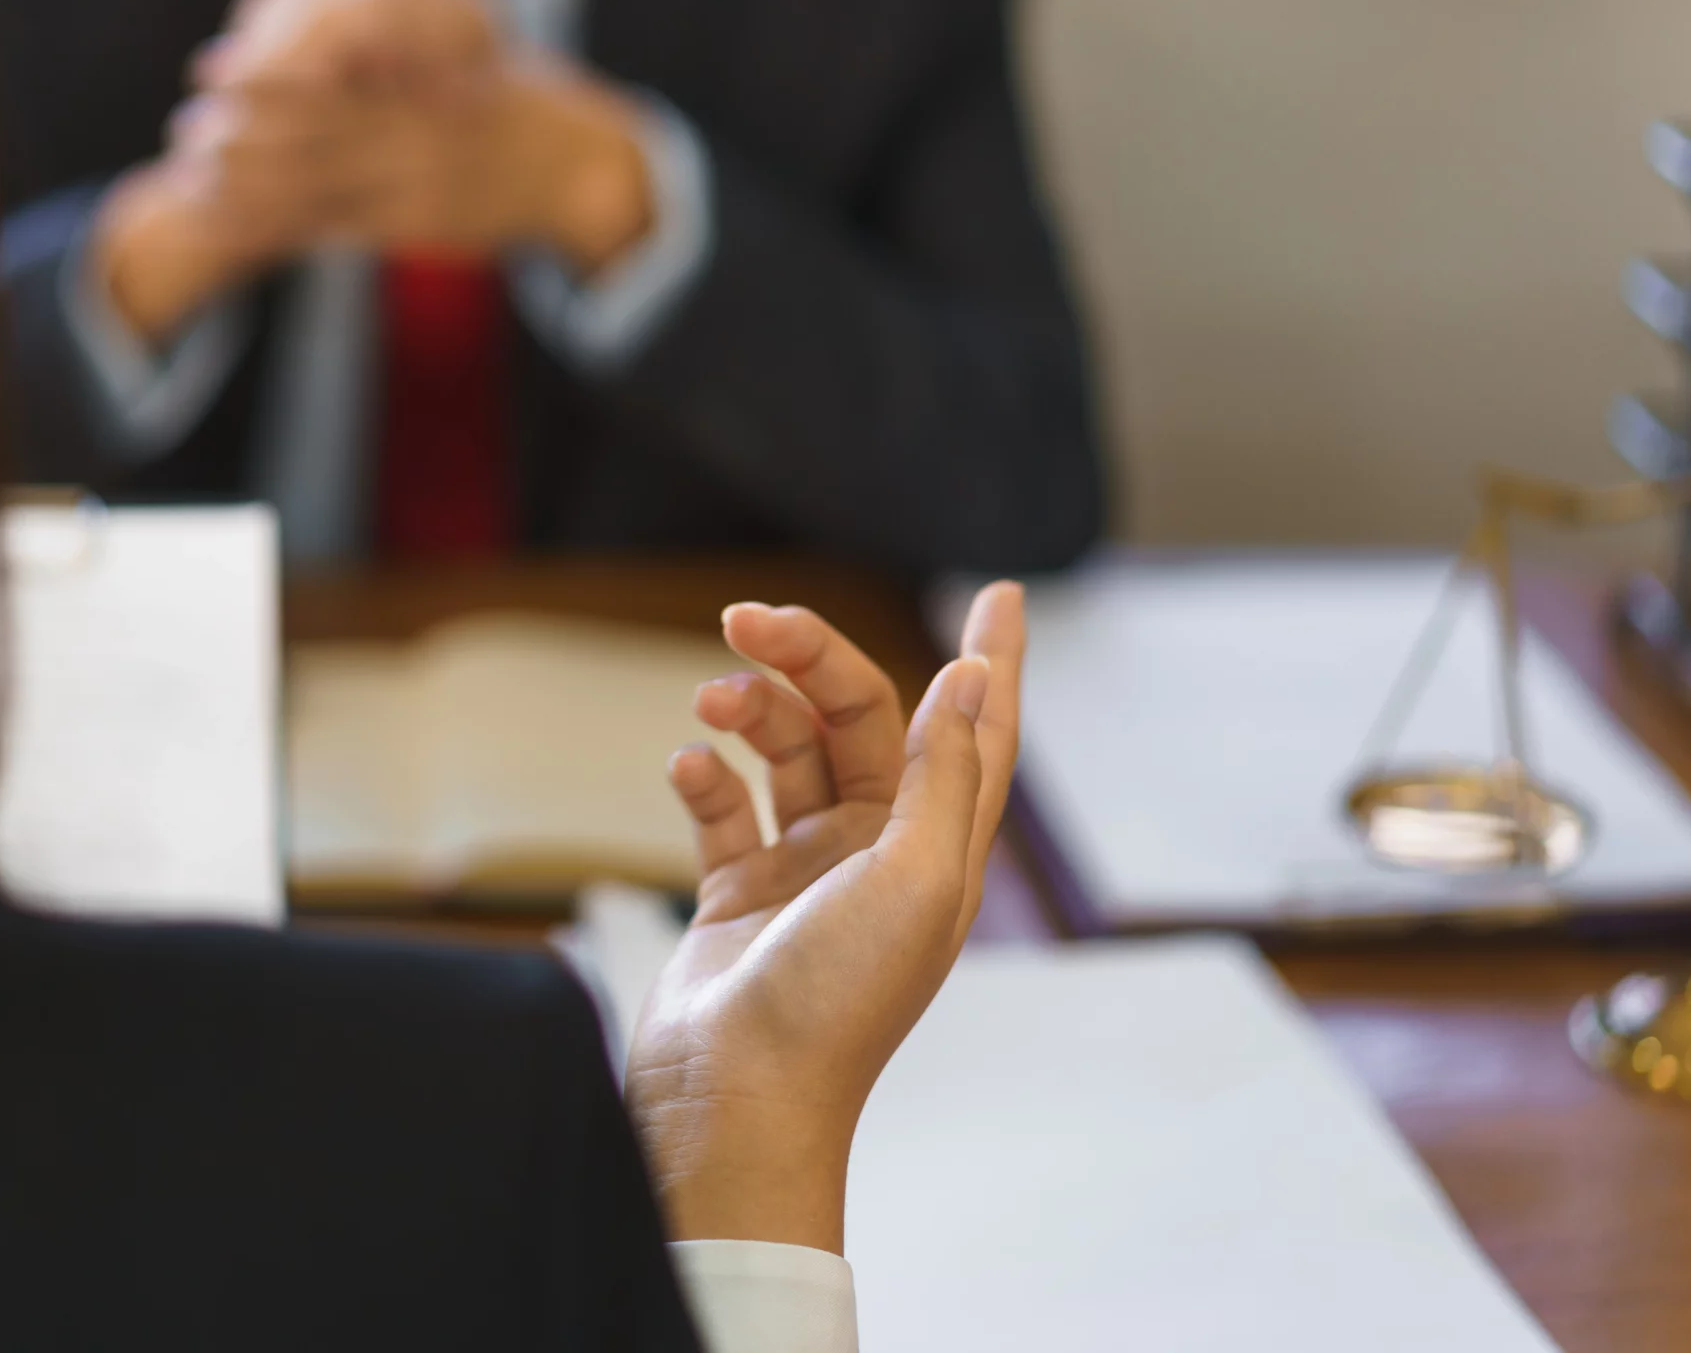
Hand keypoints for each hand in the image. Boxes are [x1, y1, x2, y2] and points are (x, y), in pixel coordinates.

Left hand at [94, 0, 656, 339]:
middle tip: (183, 129)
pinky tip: (231, 219)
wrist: (568, 165)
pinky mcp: (415, 229)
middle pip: (313, 139)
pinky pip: (334, 229)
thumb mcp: (450, 1)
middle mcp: (418, 132)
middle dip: (241, 138)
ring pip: (317, 191)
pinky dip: (278, 225)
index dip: (260, 76)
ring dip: (248, 189)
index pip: (329, 76)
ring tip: (190, 178)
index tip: (205, 68)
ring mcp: (417, 185)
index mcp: (421, 73)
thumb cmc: (497, 74)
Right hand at [625, 584, 1026, 1253]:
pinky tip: (687, 766)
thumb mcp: (911, 880)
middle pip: (860, 720)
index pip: (977, 732)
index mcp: (938, 850)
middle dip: (808, 659)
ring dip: (751, 712)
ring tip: (709, 701)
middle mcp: (879, 853)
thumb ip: (941, 774)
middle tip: (747, 616)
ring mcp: (807, 873)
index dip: (993, 662)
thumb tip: (970, 677)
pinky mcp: (741, 895)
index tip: (1004, 594)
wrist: (735, 1098)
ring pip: (788, 753)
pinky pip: (727, 809)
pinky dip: (707, 776)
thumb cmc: (833, 1004)